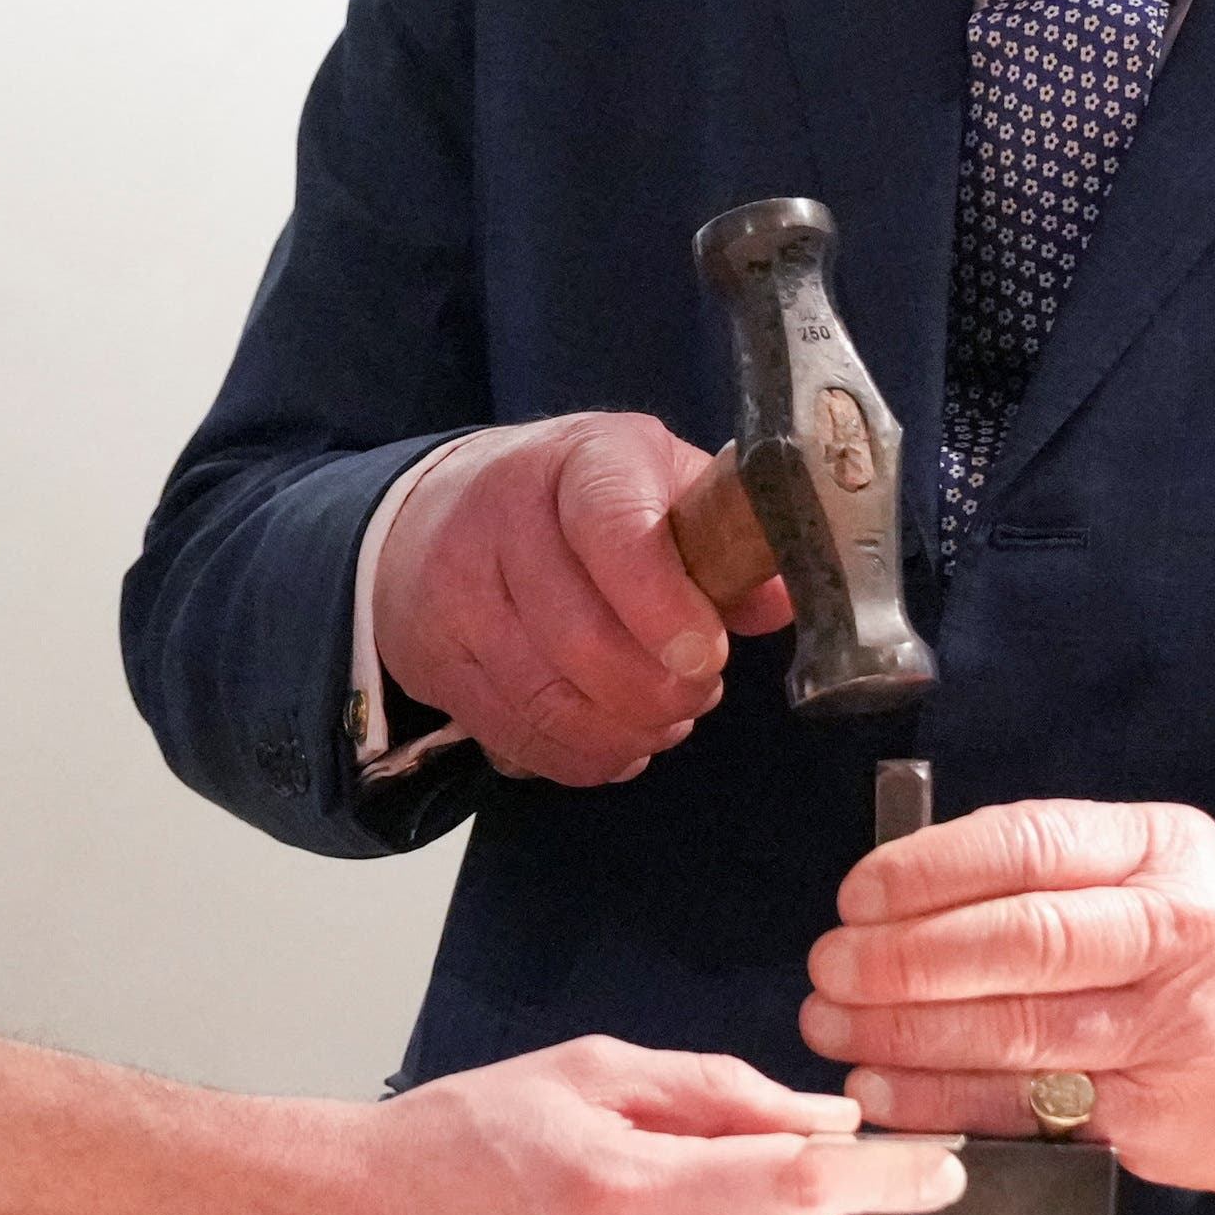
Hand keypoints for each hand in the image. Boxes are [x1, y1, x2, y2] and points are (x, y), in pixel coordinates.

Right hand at [373, 415, 796, 786]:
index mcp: (581, 460)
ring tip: (662, 720)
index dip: (663, 604)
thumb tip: (779, 601)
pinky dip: (577, 755)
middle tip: (696, 694)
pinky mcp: (435, 657)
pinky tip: (612, 740)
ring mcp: (457, 590)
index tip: (707, 656)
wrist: (442, 511)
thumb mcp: (659, 484)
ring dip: (623, 731)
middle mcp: (503, 516)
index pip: (613, 528)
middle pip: (579, 637)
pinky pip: (515, 734)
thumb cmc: (580, 500)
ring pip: (547, 698)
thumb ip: (724, 536)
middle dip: (657, 691)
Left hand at [796, 800, 1214, 1196]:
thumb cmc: (1195, 948)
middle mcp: (1178, 931)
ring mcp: (1175, 1030)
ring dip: (906, 1037)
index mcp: (1161, 849)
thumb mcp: (1144, 872)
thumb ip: (1036, 873)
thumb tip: (887, 898)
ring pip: (1020, 1031)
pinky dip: (946, 1106)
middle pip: (1021, 941)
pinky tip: (887, 1097)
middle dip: (905, 960)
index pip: (1028, 844)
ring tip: (837, 1033)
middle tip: (830, 973)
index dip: (926, 873)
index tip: (855, 900)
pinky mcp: (1160, 1116)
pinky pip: (1032, 1110)